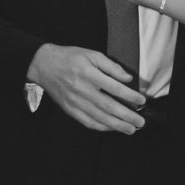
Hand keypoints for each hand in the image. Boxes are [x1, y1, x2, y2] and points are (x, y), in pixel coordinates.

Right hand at [27, 43, 145, 132]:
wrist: (44, 65)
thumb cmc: (69, 58)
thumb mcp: (92, 54)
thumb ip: (111, 66)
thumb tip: (127, 79)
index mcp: (88, 74)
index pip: (114, 88)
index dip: (129, 96)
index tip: (141, 101)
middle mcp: (82, 90)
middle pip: (108, 106)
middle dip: (126, 116)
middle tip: (140, 122)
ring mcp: (75, 102)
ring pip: (99, 117)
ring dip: (117, 125)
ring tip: (130, 129)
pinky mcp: (70, 110)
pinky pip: (87, 122)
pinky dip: (101, 127)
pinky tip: (112, 128)